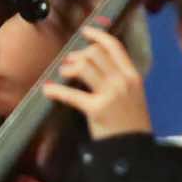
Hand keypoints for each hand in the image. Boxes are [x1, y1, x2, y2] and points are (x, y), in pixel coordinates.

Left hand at [45, 24, 152, 140]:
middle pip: (95, 53)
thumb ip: (120, 79)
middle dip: (78, 55)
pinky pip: (72, 95)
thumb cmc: (132, 124)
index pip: (115, 47)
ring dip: (69, 68)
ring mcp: (111, 94)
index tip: (86, 31)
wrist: (134, 150)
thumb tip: (96, 65)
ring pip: (84, 66)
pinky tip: (48, 90)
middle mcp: (123, 81)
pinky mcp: (97, 110)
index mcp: (133, 76)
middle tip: (69, 63)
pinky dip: (56, 91)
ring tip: (63, 75)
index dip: (98, 35)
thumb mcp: (134, 96)